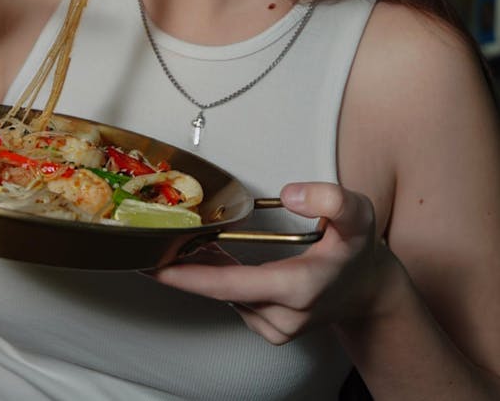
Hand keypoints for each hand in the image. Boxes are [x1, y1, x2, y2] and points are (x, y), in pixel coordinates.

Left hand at [155, 182, 388, 344]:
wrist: (370, 290)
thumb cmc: (358, 250)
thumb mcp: (357, 215)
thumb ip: (330, 199)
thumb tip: (290, 194)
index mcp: (297, 289)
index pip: (230, 285)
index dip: (188, 277)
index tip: (154, 266)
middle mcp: (283, 316)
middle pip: (218, 290)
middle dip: (181, 269)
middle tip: (151, 242)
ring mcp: (277, 327)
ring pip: (225, 294)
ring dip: (202, 270)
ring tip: (180, 239)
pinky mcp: (271, 328)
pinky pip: (235, 299)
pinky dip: (219, 278)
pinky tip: (212, 256)